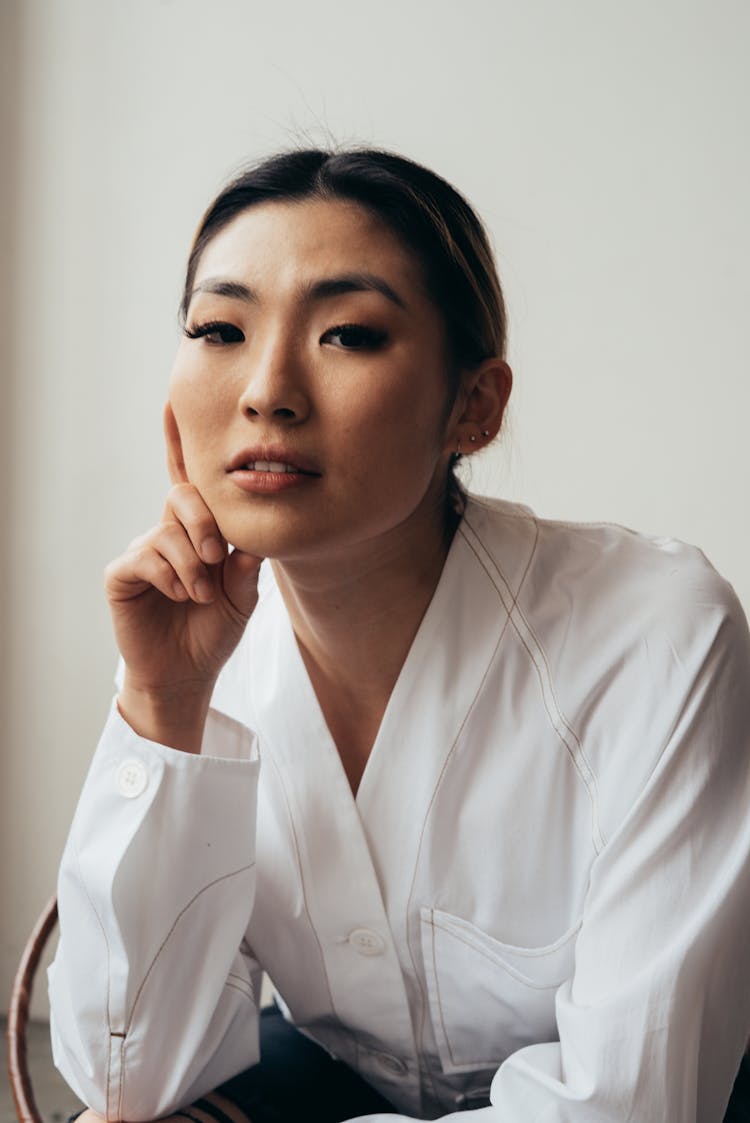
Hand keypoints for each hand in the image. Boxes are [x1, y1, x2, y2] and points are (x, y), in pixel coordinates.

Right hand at [103, 408, 261, 751]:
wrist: (187, 673)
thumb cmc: (215, 630)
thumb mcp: (244, 597)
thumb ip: (248, 566)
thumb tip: (251, 540)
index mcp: (198, 531)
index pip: (191, 482)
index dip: (179, 442)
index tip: (172, 402)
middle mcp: (168, 532)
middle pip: (183, 497)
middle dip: (205, 525)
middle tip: (217, 559)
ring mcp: (143, 551)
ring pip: (167, 532)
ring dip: (193, 566)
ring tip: (202, 595)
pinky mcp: (122, 574)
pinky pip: (144, 557)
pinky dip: (170, 576)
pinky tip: (182, 596)